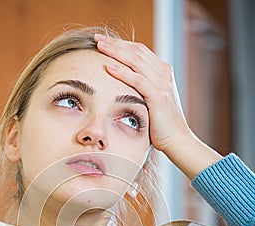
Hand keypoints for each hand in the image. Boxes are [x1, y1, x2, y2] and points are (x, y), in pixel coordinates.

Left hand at [94, 33, 221, 178]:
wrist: (176, 139)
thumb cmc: (160, 123)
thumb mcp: (150, 99)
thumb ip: (141, 87)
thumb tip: (122, 81)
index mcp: (162, 71)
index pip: (138, 50)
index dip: (120, 44)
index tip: (102, 40)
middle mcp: (163, 74)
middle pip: (136, 51)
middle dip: (115, 44)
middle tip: (97, 38)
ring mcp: (162, 84)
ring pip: (136, 61)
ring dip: (116, 52)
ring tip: (99, 46)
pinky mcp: (159, 97)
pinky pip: (138, 80)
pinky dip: (123, 73)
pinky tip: (109, 67)